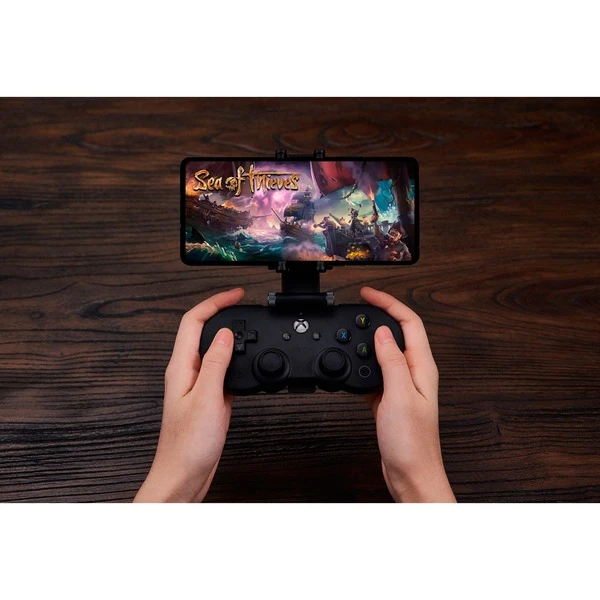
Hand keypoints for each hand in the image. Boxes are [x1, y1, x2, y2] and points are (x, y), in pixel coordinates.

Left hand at [134, 288, 244, 501]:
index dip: (214, 302)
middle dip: (221, 311)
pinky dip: (235, 359)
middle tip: (243, 303)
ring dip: (229, 334)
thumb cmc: (188, 445)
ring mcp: (198, 385)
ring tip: (248, 326)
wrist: (184, 475)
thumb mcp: (206, 398)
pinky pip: (221, 369)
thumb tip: (225, 334)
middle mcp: (187, 372)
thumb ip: (216, 363)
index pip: (193, 321)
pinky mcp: (208, 398)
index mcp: (181, 368)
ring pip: (213, 349)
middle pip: (201, 330)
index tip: (235, 294)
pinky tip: (246, 361)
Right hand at [360, 287, 454, 502]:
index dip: (389, 303)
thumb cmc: (412, 443)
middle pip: (398, 332)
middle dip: (379, 314)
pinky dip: (363, 363)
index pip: (409, 322)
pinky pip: (376, 372)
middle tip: (359, 304)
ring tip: (352, 329)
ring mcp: (402, 386)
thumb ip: (391, 361)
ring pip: (385, 351)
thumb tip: (381, 332)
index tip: (369, 294)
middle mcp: (415, 373)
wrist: (411, 474)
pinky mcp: (390, 398)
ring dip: (369, 338)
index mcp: (422, 367)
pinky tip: (352, 366)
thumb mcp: (400, 395)